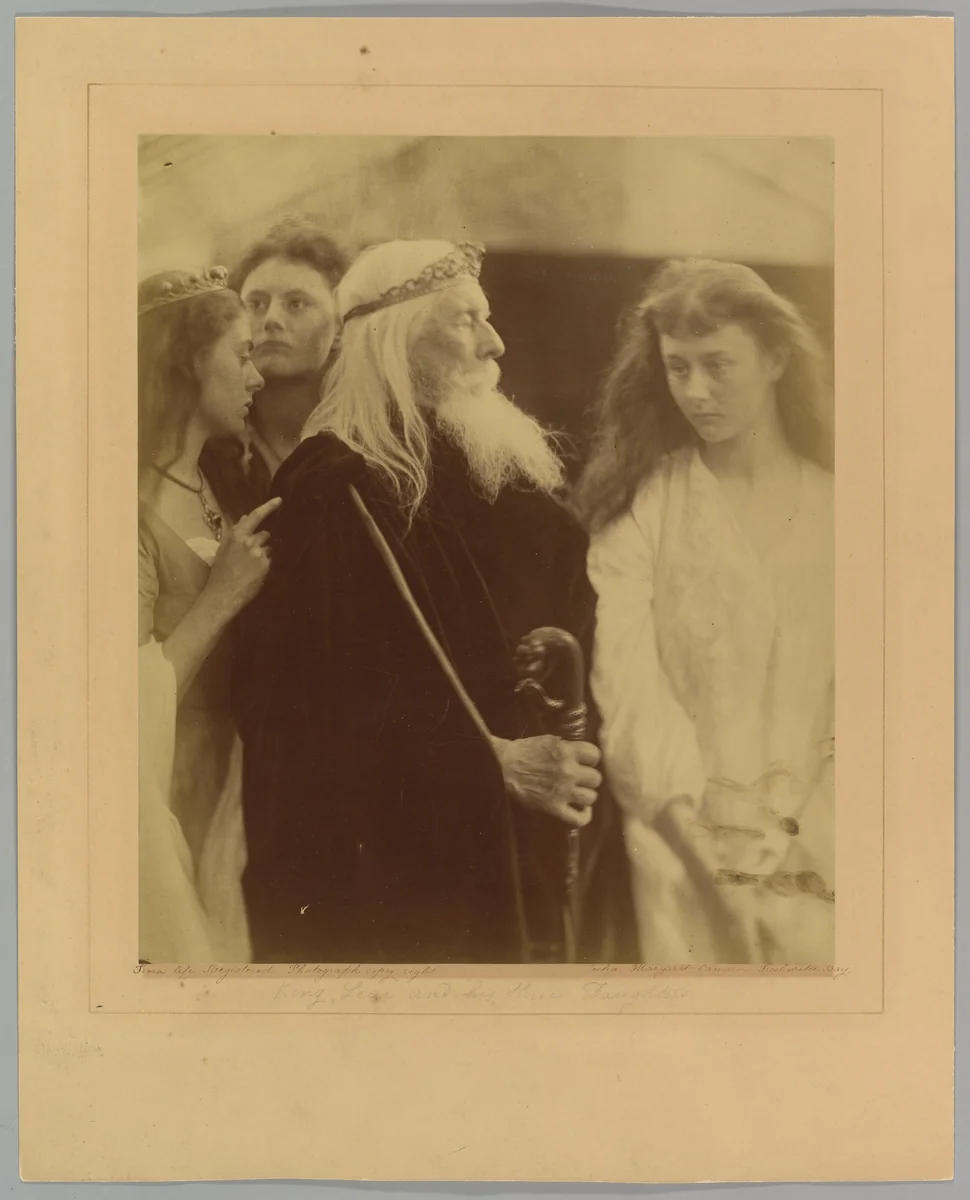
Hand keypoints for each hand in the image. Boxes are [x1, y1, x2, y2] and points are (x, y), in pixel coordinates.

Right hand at [205, 496, 281, 613]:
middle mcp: (249, 541)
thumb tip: (246, 518)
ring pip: (269, 549)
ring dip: (264, 555)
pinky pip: (269, 562)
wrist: (223, 594)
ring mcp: (259, 553)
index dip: (268, 507)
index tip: (279, 500)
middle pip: (265, 534)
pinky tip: (254, 574)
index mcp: (236, 535)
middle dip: (261, 542)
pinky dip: (264, 566)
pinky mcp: (266, 565)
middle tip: (251, 555)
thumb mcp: (224, 549)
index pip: (255, 516)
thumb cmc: (220, 572)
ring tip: (250, 567)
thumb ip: (236, 533)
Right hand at [495, 735, 601, 827]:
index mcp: (567, 751)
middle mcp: (568, 771)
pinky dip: (584, 816)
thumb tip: (584, 754)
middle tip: (580, 779)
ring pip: (591, 797)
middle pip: (596, 778)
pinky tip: (583, 811)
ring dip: (586, 795)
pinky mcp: (553, 808)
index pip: (595, 755)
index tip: (585, 762)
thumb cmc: (524, 752)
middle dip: (588, 778)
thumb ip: (568, 746)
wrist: (502, 767)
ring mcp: (562, 791)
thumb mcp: (549, 740)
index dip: (591, 760)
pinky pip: (579, 818)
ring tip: (578, 793)